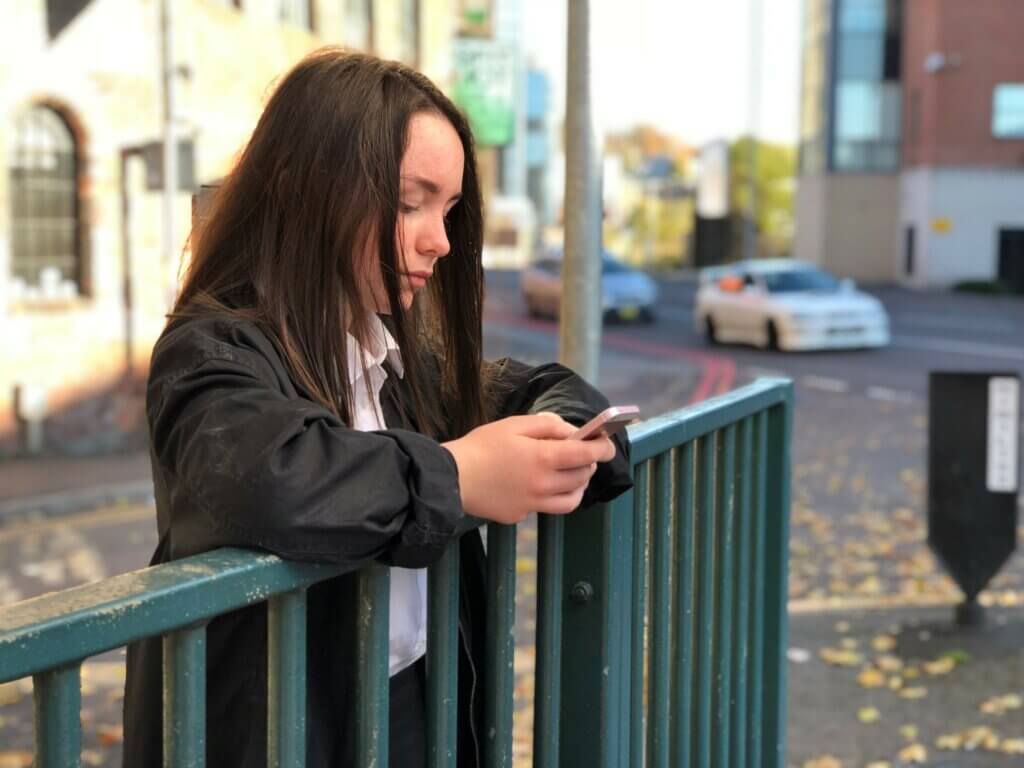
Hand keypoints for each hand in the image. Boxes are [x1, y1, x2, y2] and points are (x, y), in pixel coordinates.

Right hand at [442, 412, 615, 523]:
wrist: (452, 477)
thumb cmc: (482, 446)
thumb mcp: (515, 424)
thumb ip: (548, 426)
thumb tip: (572, 432)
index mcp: (544, 458)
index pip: (587, 454)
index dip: (603, 447)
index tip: (607, 443)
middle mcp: (544, 485)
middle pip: (583, 476)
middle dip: (589, 463)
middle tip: (582, 453)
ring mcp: (533, 504)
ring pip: (572, 499)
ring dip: (578, 485)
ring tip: (570, 473)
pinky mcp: (520, 515)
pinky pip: (546, 507)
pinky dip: (551, 496)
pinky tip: (538, 484)